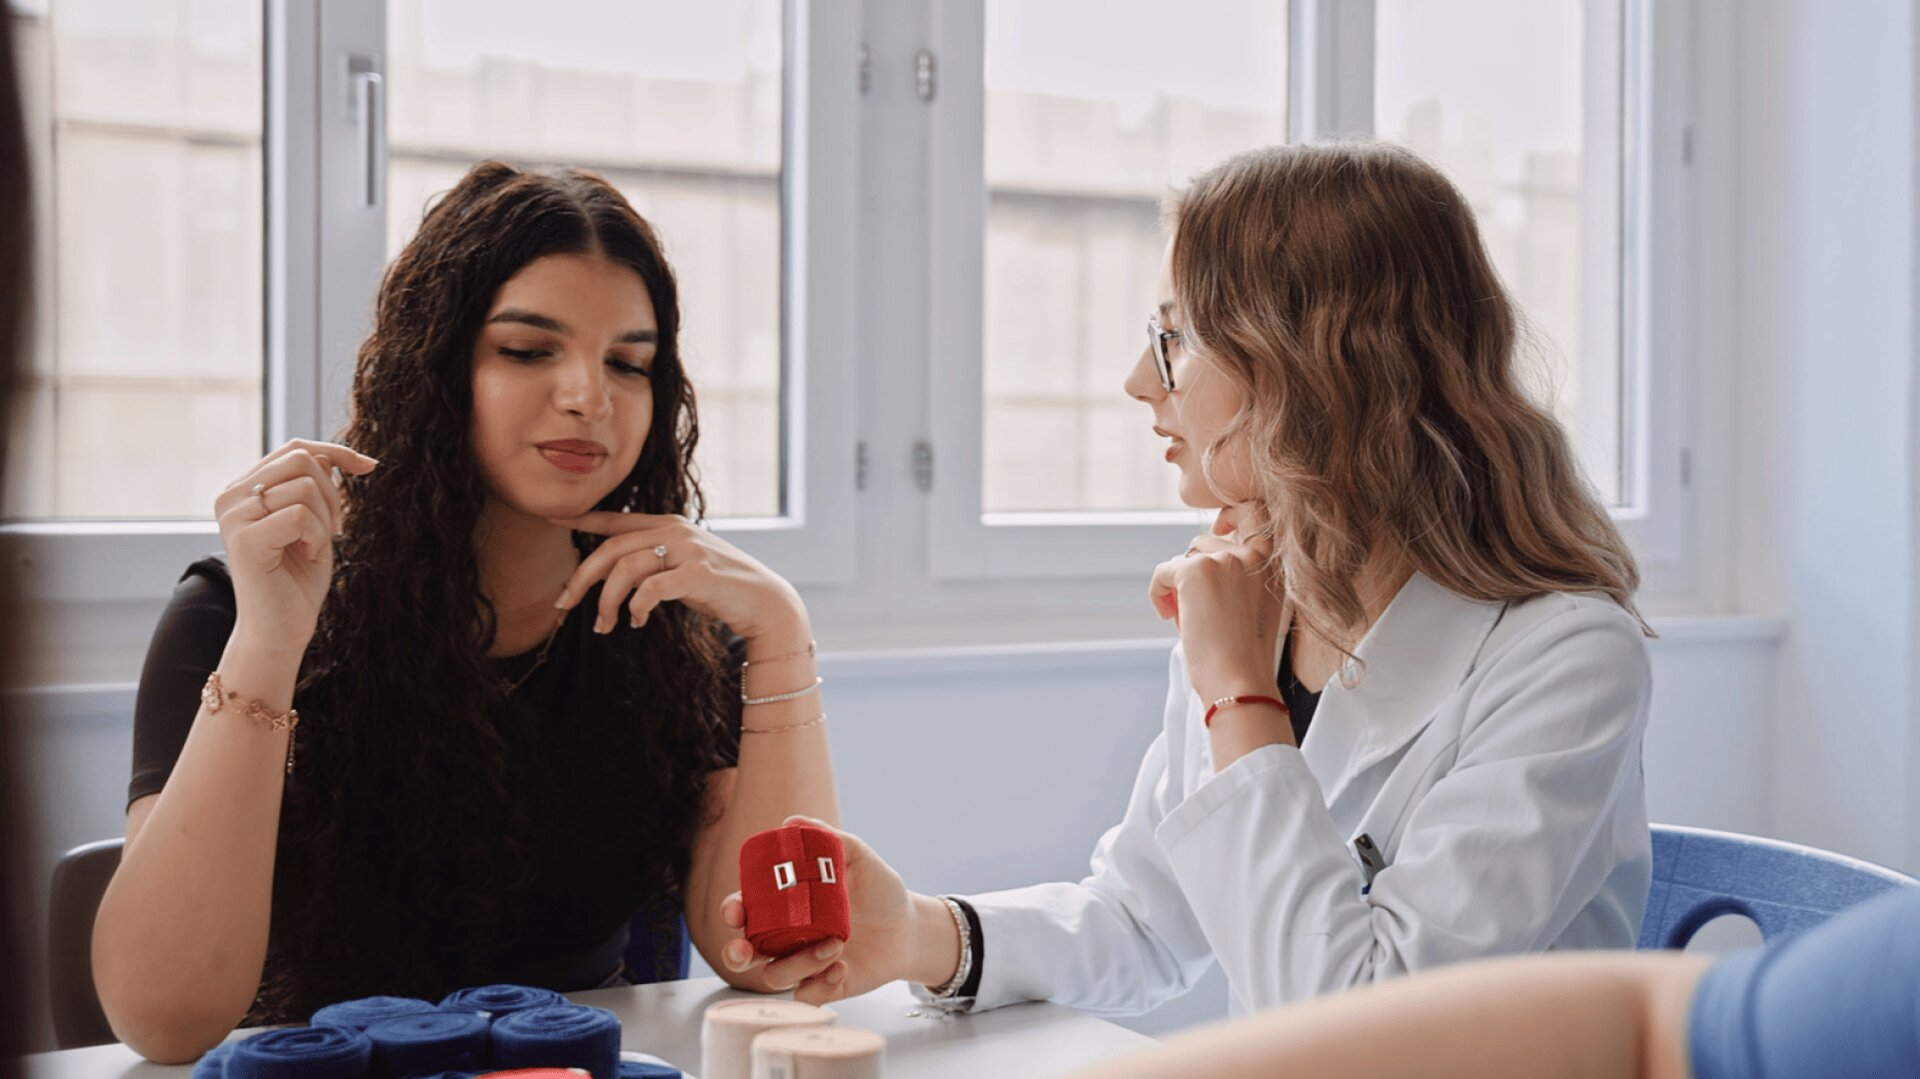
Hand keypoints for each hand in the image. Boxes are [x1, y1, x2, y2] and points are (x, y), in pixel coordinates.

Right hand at [216, 439, 378, 655]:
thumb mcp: (312, 522)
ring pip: (304, 486)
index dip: (336, 452)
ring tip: (313, 546)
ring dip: (325, 519)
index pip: (294, 448)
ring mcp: (234, 517)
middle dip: (332, 493)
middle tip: (332, 529)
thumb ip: (312, 486)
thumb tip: (330, 456)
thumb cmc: (297, 578)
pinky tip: (307, 556)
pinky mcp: (244, 540)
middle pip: (300, 459)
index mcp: (243, 489)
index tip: (369, 466)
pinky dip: (317, 537)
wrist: (280, 629)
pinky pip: (300, 516)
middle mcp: (230, 497)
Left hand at [550, 513, 808, 645]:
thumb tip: (613, 573)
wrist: (764, 603)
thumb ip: (653, 561)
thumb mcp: (681, 567)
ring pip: (625, 569)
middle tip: (563, 604)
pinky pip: (650, 589)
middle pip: (611, 548)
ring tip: (606, 626)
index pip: (617, 519)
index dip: (583, 518)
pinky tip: (636, 621)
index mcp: (669, 525)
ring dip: (607, 602)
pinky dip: (636, 607)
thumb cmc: (719, 589)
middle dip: (581, 577)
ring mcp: (688, 550)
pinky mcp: (698, 574)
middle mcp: (676, 531)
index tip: (552, 518)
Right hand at [716, 815, 933, 1004]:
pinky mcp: (823, 987)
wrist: (909, 926)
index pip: (747, 910)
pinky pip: (806, 996)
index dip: (733, 911)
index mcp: (785, 907)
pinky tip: (841, 967)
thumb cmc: (878, 890)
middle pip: (744, 952)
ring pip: (776, 975)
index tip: (737, 910)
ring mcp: (803, 965)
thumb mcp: (858, 858)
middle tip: (745, 949)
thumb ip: (830, 840)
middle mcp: (787, 938)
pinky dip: (820, 985)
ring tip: (835, 944)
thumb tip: (793, 822)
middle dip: (735, 954)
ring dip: (799, 963)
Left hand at [1148, 505, 1283, 701]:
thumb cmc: (1246, 658)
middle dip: (1194, 572)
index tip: (1218, 528)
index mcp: (1276, 564)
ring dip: (1179, 586)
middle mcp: (1255, 554)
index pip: (1254, 513)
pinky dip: (1158, 593)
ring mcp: (1226, 559)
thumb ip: (1240, 576)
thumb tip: (1197, 553)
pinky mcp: (1196, 571)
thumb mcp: (1254, 607)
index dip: (1232, 514)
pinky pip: (1163, 572)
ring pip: (1185, 558)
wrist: (1242, 682)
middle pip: (1206, 542)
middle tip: (1195, 609)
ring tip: (1187, 619)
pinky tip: (1168, 616)